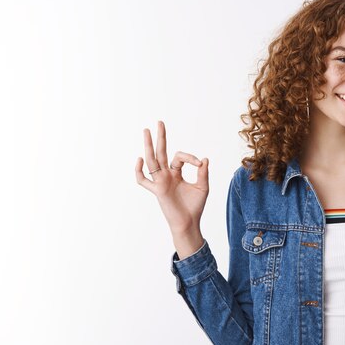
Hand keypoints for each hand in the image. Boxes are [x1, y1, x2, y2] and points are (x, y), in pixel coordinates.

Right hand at [135, 121, 208, 239]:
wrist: (189, 222)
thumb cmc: (195, 206)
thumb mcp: (203, 187)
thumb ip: (203, 173)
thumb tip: (204, 159)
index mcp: (177, 173)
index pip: (179, 157)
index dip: (190, 157)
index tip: (200, 163)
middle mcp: (167, 175)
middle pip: (161, 152)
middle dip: (160, 138)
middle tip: (159, 122)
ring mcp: (161, 181)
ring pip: (152, 160)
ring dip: (149, 145)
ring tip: (147, 131)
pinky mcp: (157, 190)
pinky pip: (143, 181)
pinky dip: (139, 171)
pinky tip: (141, 159)